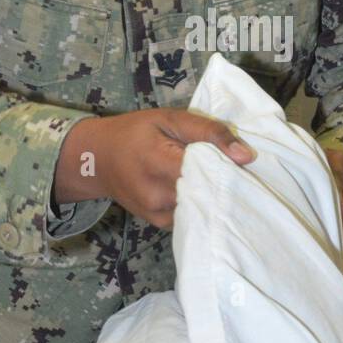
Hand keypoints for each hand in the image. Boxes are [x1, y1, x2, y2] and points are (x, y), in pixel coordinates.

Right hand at [55, 108, 254, 226]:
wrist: (96, 160)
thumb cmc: (135, 132)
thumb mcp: (170, 119)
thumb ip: (209, 132)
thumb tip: (246, 156)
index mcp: (158, 161)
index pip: (207, 172)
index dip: (228, 168)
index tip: (243, 163)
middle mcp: (157, 194)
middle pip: (207, 193)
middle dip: (224, 183)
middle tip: (237, 171)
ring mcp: (158, 213)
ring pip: (201, 207)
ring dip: (212, 195)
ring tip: (217, 178)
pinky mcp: (160, 224)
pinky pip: (190, 215)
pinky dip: (199, 204)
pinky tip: (200, 191)